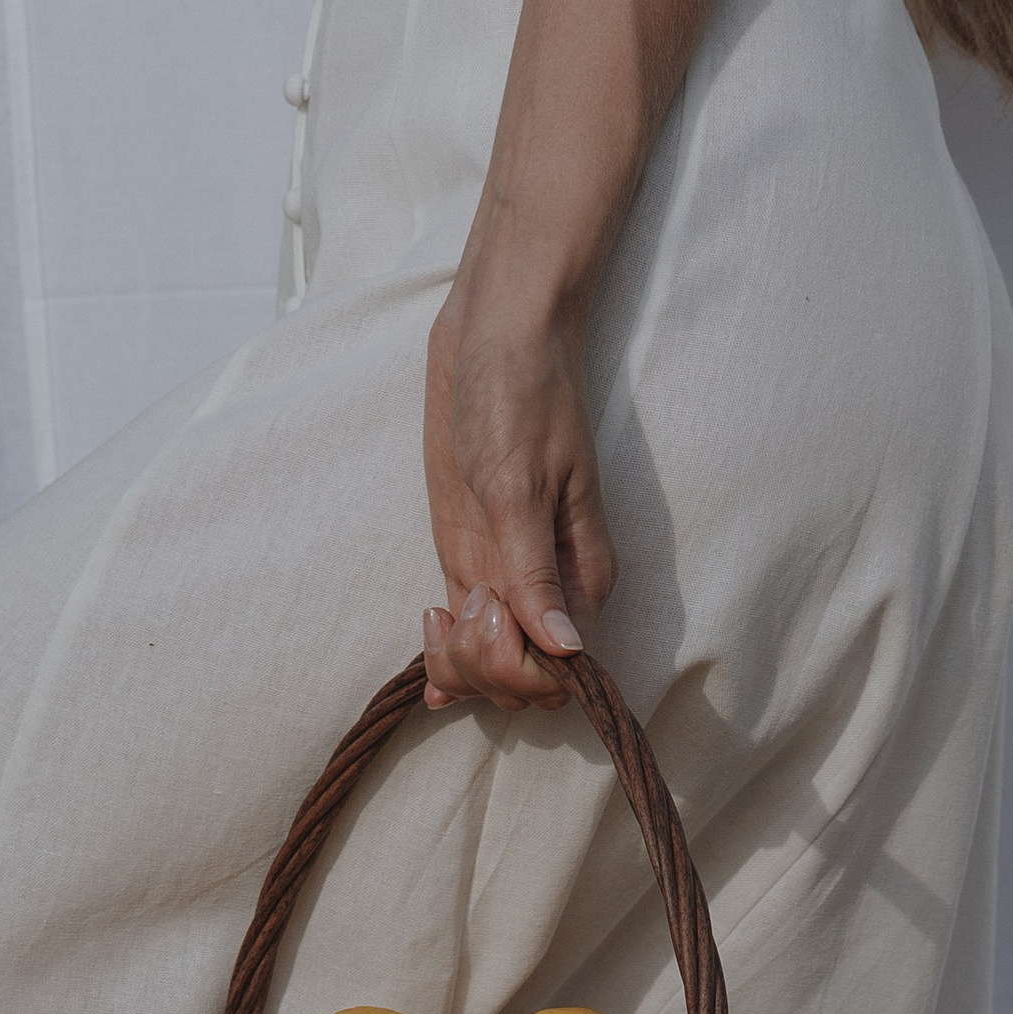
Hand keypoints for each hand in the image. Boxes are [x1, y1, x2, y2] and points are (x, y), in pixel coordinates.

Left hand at [421, 287, 614, 711]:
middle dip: (484, 667)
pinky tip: (430, 658)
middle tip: (457, 607)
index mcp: (581, 577)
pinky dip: (447, 656)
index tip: (487, 606)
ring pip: (492, 667)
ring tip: (438, 616)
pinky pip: (470, 633)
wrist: (498, 333)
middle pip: (523, 680)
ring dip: (460, 664)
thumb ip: (536, 573)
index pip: (556, 671)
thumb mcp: (522, 483)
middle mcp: (551, 589)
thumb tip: (565, 652)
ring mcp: (510, 578)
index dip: (516, 664)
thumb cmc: (520, 393)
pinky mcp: (476, 561)